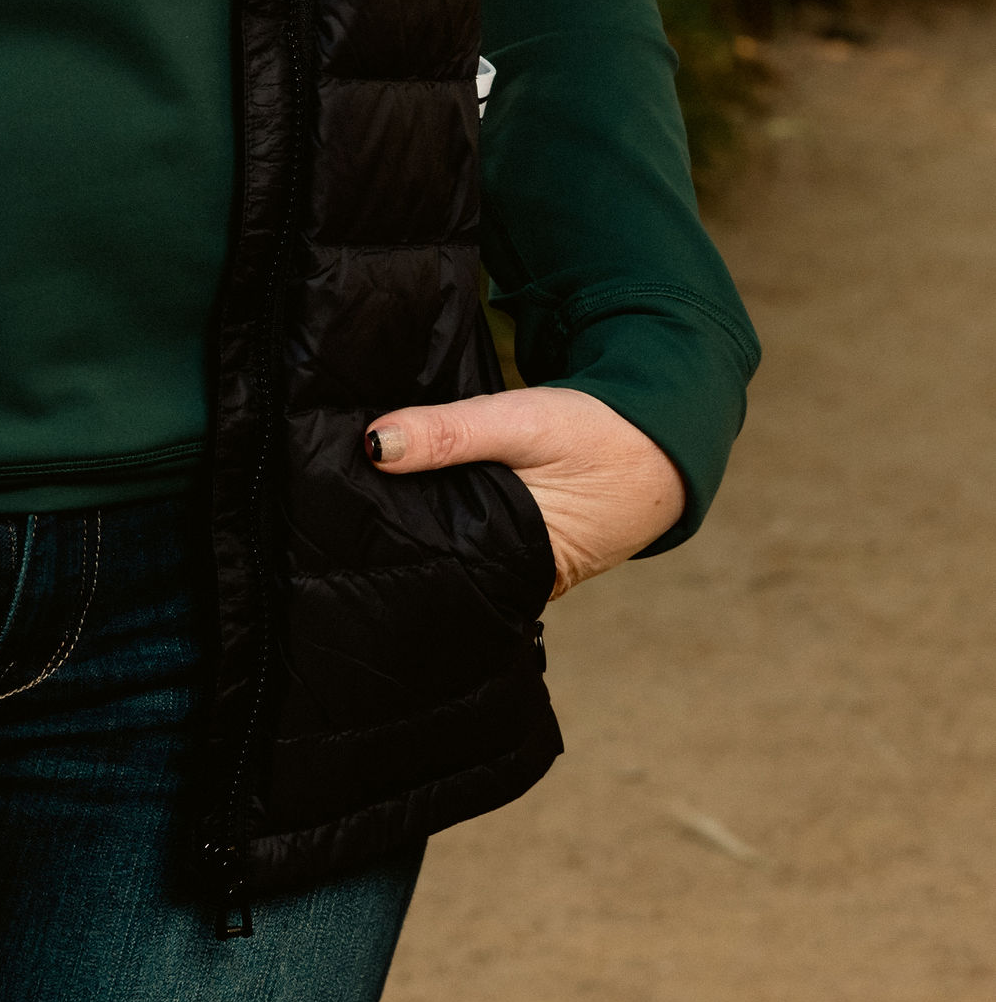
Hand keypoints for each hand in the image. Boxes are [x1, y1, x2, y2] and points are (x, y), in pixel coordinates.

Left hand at [363, 385, 684, 597]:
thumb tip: (374, 445)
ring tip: (363, 499)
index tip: (342, 519)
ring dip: (429, 522)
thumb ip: (449, 433)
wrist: (662, 434)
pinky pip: (483, 535)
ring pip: (464, 548)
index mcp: (525, 563)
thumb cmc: (597, 432)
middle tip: (341, 507)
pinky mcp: (533, 542)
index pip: (441, 568)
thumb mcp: (520, 422)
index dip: (393, 544)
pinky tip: (414, 492)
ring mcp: (531, 565)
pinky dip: (456, 513)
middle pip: (449, 562)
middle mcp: (527, 579)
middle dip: (404, 537)